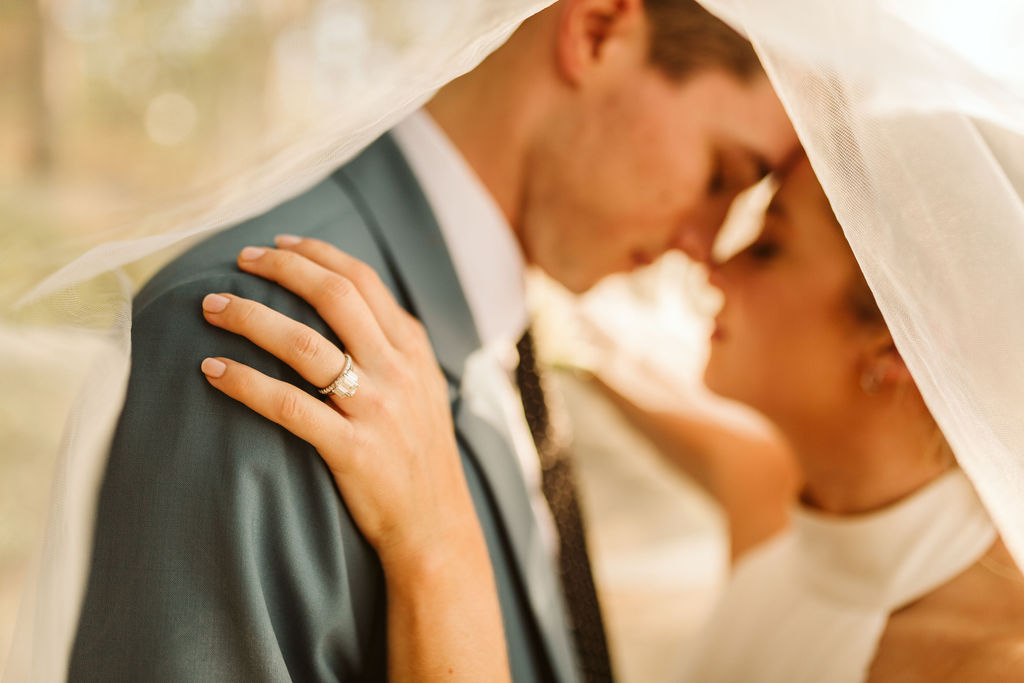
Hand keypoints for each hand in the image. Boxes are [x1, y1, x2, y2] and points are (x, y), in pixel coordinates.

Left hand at [198, 236, 480, 575]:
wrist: (435, 524)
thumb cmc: (419, 454)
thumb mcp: (422, 388)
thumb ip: (392, 346)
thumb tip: (348, 304)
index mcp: (412, 348)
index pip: (362, 280)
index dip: (315, 253)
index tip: (277, 243)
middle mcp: (396, 369)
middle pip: (333, 297)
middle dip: (280, 268)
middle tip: (239, 260)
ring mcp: (375, 409)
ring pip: (304, 345)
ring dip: (251, 318)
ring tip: (212, 306)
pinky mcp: (351, 449)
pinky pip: (288, 407)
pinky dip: (245, 383)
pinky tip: (213, 371)